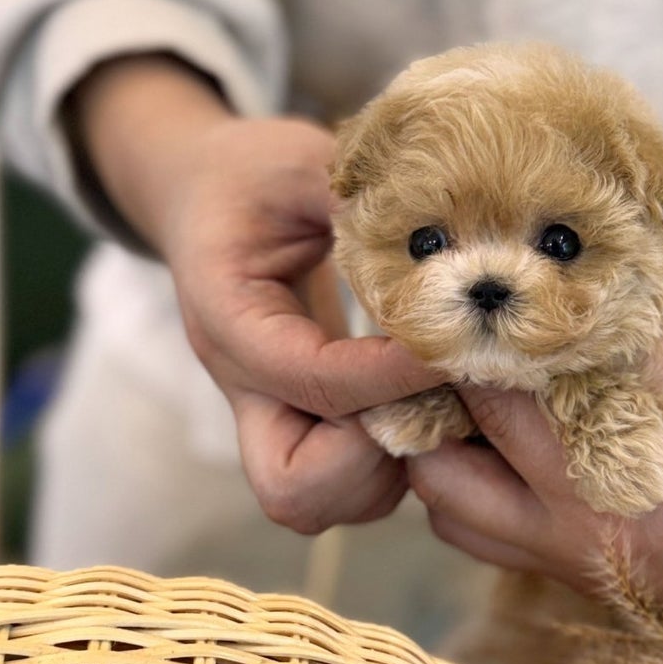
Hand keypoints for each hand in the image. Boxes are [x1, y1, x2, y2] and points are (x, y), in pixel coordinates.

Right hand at [70, 55, 439, 532]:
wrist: (208, 197)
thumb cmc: (253, 176)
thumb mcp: (299, 162)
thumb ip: (356, 195)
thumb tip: (442, 228)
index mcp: (229, 320)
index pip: (311, 378)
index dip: (390, 373)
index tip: (454, 342)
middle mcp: (246, 388)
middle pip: (289, 486)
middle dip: (372, 456)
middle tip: (430, 396)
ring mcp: (275, 416)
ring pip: (326, 502)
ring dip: (393, 464)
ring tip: (441, 392)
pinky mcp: (309, 426)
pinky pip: (355, 485)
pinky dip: (401, 460)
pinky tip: (436, 392)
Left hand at [405, 345, 662, 626]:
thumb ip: (646, 373)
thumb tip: (566, 323)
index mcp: (609, 505)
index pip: (497, 413)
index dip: (468, 349)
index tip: (454, 295)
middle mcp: (572, 548)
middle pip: (440, 481)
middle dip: (429, 409)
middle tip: (455, 344)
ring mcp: (571, 569)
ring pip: (453, 518)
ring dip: (447, 453)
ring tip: (479, 385)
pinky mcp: (581, 572)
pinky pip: (491, 535)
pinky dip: (478, 484)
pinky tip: (515, 430)